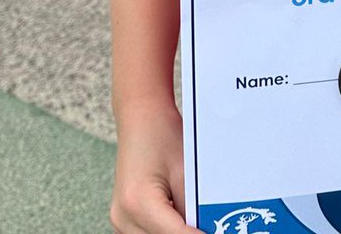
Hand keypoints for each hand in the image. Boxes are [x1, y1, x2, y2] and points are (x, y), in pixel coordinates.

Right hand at [110, 102, 199, 233]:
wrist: (142, 118)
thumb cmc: (164, 135)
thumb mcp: (186, 171)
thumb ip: (194, 207)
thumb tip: (208, 228)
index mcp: (139, 202)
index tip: (220, 233)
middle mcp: (123, 216)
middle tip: (212, 225)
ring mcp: (120, 220)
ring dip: (176, 232)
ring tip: (200, 221)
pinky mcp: (124, 219)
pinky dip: (166, 230)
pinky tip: (184, 219)